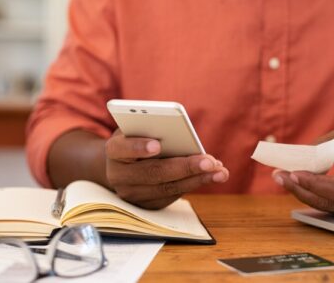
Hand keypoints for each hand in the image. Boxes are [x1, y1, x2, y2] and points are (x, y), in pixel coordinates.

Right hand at [105, 130, 229, 208]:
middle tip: (209, 161)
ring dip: (197, 179)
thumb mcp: (138, 128)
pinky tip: (212, 176)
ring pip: (166, 188)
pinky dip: (194, 185)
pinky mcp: (146, 205)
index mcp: (113, 151)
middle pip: (153, 173)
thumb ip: (152, 129)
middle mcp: (118, 176)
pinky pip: (172, 196)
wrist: (123, 165)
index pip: (121, 149)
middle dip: (184, 167)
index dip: (138, 147)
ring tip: (220, 171)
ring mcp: (132, 194)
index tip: (157, 145)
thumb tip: (183, 137)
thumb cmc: (136, 139)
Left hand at [272, 127, 333, 213]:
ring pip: (327, 206)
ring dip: (302, 193)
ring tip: (282, 178)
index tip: (293, 173)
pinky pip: (330, 205)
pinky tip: (295, 184)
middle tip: (278, 176)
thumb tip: (296, 161)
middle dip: (300, 189)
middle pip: (330, 201)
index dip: (314, 183)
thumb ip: (322, 148)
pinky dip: (311, 195)